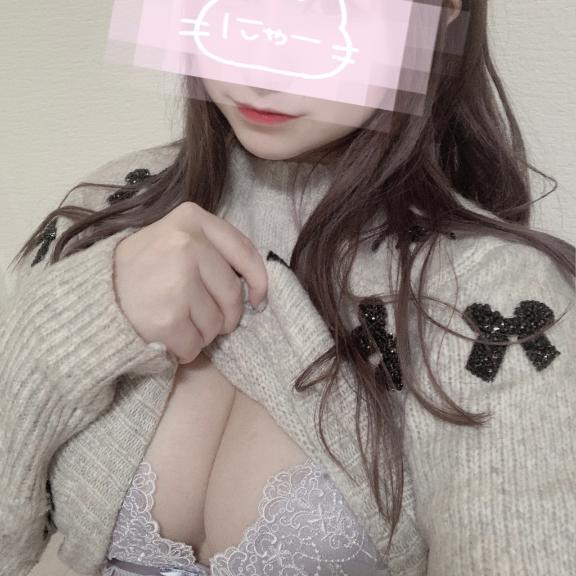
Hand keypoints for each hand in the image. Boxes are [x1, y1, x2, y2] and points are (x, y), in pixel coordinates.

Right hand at [113, 201, 267, 363]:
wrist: (89, 294)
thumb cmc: (139, 269)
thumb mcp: (172, 238)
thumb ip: (211, 249)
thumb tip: (254, 284)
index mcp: (191, 220)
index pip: (244, 252)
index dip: (258, 280)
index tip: (258, 298)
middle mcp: (186, 245)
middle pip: (232, 295)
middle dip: (225, 316)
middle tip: (204, 319)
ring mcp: (177, 281)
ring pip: (216, 324)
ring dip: (201, 333)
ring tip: (176, 322)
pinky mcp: (167, 318)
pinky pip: (195, 345)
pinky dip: (184, 349)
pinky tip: (165, 337)